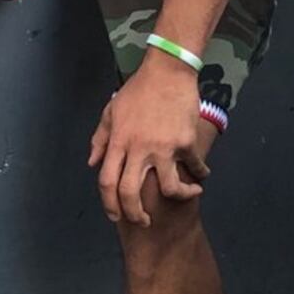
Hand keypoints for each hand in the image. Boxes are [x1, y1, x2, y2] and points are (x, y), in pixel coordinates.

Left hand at [89, 59, 211, 225]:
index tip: (116, 216)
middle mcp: (139, 148)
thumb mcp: (111, 111)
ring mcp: (163, 147)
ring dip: (179, 196)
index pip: (107, 182)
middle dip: (137, 215)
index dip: (109, 205)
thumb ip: (100, 139)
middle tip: (144, 222)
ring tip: (187, 194)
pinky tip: (201, 176)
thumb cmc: (137, 90)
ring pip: (169, 188)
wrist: (168, 71)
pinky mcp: (185, 142)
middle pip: (131, 193)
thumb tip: (92, 163)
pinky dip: (199, 175)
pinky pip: (193, 167)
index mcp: (118, 142)